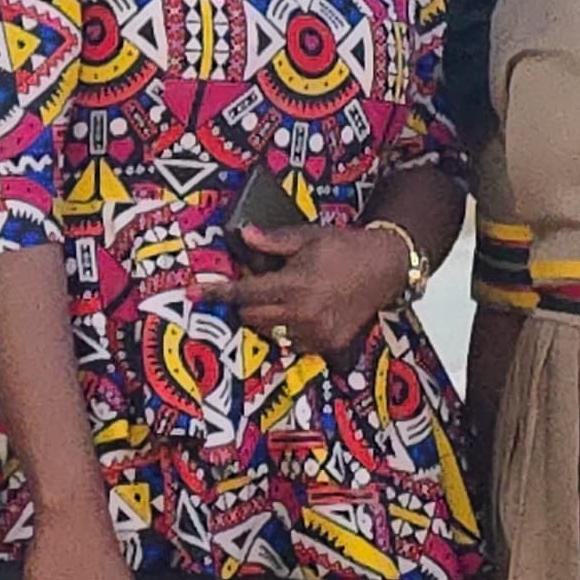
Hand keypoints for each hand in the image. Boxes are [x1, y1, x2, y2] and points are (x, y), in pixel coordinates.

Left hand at [230, 223, 416, 361]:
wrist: (385, 267)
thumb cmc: (346, 249)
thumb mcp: (307, 237)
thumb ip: (273, 241)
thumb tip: (244, 235)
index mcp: (293, 285)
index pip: (243, 293)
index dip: (216, 293)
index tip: (194, 293)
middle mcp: (302, 313)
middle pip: (251, 317)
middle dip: (245, 304)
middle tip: (256, 287)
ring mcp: (316, 333)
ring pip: (271, 332)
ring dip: (266, 317)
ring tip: (284, 297)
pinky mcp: (328, 344)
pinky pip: (293, 343)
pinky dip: (288, 330)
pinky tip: (300, 311)